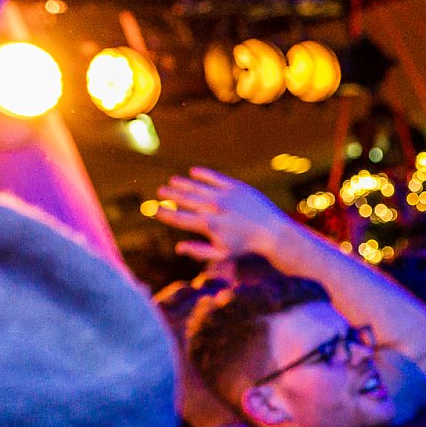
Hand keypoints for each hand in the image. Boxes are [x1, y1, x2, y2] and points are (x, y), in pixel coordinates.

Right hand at [154, 167, 294, 262]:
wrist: (273, 233)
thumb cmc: (245, 246)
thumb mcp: (222, 254)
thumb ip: (199, 252)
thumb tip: (178, 248)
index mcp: (209, 226)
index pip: (180, 218)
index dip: (164, 213)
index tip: (153, 209)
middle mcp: (215, 209)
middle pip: (186, 199)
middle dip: (170, 195)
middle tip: (160, 192)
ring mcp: (226, 196)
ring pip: (198, 186)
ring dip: (183, 183)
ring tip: (172, 182)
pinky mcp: (237, 187)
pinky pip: (216, 177)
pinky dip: (203, 174)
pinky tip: (193, 172)